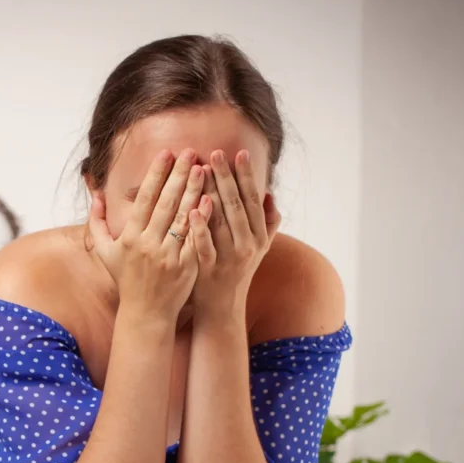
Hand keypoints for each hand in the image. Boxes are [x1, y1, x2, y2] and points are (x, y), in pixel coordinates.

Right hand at [89, 148, 212, 317]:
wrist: (145, 313)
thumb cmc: (126, 280)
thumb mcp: (105, 252)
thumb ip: (97, 223)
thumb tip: (95, 195)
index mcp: (129, 237)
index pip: (144, 199)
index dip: (155, 174)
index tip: (166, 153)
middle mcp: (147, 244)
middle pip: (165, 202)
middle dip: (178, 174)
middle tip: (191, 151)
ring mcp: (167, 255)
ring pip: (182, 216)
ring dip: (193, 190)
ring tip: (204, 168)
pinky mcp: (185, 266)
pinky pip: (194, 238)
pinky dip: (201, 219)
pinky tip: (210, 200)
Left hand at [193, 149, 281, 316]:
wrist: (223, 310)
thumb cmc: (238, 273)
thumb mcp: (259, 249)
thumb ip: (267, 223)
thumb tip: (271, 195)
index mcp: (259, 237)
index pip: (253, 200)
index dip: (247, 176)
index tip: (239, 152)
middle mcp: (248, 246)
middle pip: (237, 206)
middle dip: (226, 177)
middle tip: (215, 152)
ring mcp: (229, 258)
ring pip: (221, 221)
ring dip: (211, 193)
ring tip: (201, 169)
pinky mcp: (210, 270)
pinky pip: (205, 244)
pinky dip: (200, 227)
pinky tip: (193, 208)